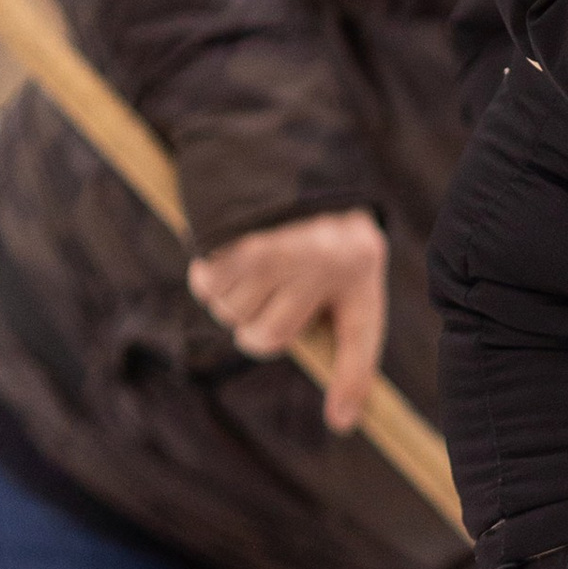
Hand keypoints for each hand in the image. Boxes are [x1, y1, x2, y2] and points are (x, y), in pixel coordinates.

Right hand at [187, 207, 389, 432]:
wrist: (284, 146)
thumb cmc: (318, 219)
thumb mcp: (350, 262)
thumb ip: (346, 336)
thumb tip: (344, 422)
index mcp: (360, 264)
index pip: (361, 339)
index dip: (352, 383)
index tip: (341, 422)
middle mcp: (320, 259)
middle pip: (267, 337)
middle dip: (258, 326)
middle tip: (269, 292)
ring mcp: (275, 247)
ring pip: (232, 312)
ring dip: (232, 297)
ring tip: (254, 260)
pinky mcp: (233, 235)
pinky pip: (207, 285)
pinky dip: (209, 276)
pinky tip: (228, 251)